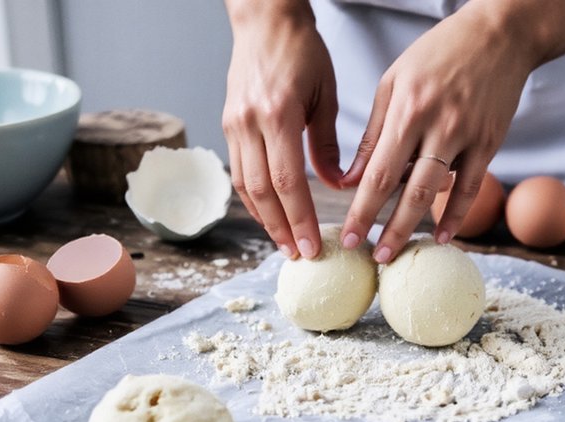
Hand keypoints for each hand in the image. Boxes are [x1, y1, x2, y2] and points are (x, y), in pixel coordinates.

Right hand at [223, 1, 342, 258]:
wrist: (264, 20)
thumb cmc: (302, 50)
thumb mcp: (326, 94)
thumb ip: (327, 144)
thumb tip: (336, 187)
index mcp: (277, 114)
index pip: (287, 181)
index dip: (299, 218)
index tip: (312, 245)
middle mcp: (249, 123)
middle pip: (261, 192)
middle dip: (281, 229)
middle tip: (299, 255)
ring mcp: (233, 125)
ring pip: (244, 186)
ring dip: (264, 220)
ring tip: (284, 244)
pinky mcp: (228, 125)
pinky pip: (238, 172)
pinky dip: (253, 199)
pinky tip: (268, 215)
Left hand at [337, 4, 536, 262]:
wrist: (500, 35)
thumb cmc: (439, 54)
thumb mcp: (394, 83)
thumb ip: (374, 133)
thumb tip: (351, 180)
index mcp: (407, 110)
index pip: (377, 172)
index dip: (362, 210)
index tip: (349, 236)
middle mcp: (437, 126)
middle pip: (405, 191)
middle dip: (385, 229)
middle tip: (371, 258)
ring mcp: (467, 136)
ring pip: (436, 193)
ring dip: (414, 228)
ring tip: (395, 253)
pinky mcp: (490, 142)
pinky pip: (472, 187)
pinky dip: (457, 214)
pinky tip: (444, 237)